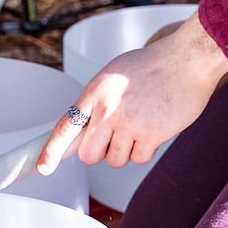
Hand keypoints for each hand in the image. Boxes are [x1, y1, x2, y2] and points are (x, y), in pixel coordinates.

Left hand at [37, 13, 227, 174]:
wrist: (185, 60)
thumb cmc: (151, 66)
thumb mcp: (113, 75)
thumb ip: (97, 101)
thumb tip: (84, 130)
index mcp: (95, 91)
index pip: (66, 126)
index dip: (51, 151)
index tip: (42, 168)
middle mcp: (108, 109)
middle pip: (90, 155)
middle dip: (100, 152)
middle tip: (115, 138)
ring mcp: (129, 123)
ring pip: (116, 159)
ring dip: (126, 150)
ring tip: (141, 124)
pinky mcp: (150, 135)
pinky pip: (139, 158)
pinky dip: (145, 149)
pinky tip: (154, 128)